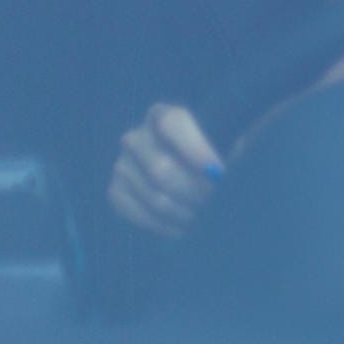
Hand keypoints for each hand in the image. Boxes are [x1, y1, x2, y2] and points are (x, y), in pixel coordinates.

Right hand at [107, 102, 223, 237]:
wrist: (194, 174)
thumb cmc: (216, 154)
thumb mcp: (226, 144)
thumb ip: (227, 149)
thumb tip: (219, 174)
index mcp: (164, 116)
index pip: (172, 124)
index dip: (195, 149)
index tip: (218, 171)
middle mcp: (137, 137)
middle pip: (160, 168)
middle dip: (193, 190)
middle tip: (214, 202)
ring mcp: (122, 165)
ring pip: (153, 196)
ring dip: (183, 211)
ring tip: (205, 216)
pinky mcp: (116, 192)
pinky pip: (137, 212)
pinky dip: (164, 224)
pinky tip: (184, 228)